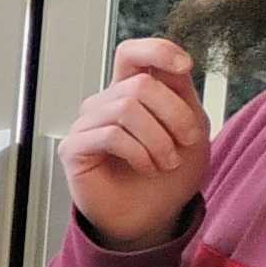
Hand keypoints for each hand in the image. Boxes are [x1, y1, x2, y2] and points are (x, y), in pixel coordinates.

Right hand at [60, 36, 209, 250]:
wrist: (153, 216)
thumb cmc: (168, 174)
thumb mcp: (191, 127)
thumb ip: (181, 94)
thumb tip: (176, 64)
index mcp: (131, 91)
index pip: (132, 53)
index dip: (157, 50)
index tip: (184, 67)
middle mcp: (105, 103)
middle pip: (139, 84)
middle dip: (174, 114)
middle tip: (187, 141)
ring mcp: (87, 125)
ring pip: (126, 109)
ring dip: (158, 139)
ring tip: (166, 161)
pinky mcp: (75, 149)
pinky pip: (110, 135)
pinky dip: (138, 152)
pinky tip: (146, 166)